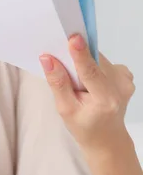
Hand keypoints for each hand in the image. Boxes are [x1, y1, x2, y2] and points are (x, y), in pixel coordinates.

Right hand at [40, 35, 135, 151]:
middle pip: (93, 61)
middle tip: (64, 71)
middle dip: (76, 60)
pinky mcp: (126, 74)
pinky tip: (91, 82)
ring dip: (84, 64)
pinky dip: (93, 67)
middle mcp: (121, 87)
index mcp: (105, 100)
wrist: (107, 137)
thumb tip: (47, 59)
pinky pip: (103, 62)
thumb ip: (57, 83)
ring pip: (98, 59)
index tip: (73, 38)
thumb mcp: (64, 109)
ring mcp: (126, 80)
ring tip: (80, 84)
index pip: (90, 72)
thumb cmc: (84, 126)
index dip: (80, 54)